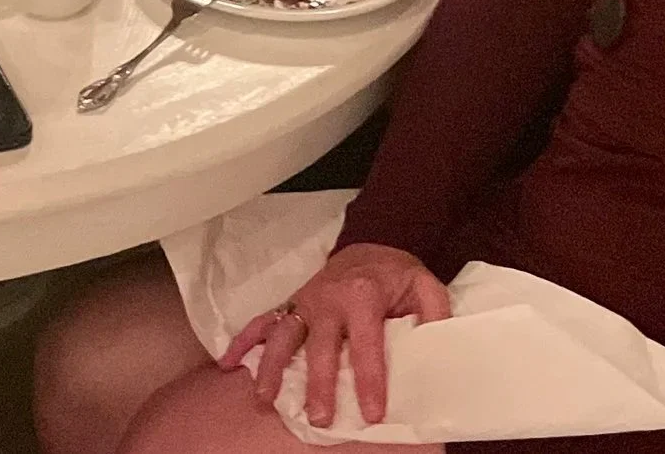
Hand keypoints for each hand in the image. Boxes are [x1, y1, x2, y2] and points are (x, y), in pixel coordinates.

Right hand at [219, 241, 449, 429]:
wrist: (368, 247)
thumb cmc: (396, 275)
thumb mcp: (425, 287)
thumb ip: (434, 313)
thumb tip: (437, 346)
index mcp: (363, 296)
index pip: (366, 345)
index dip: (369, 380)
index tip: (371, 413)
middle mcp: (328, 298)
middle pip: (320, 348)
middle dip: (319, 384)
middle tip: (319, 417)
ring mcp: (305, 302)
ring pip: (284, 337)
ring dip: (271, 367)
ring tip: (263, 398)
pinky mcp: (292, 305)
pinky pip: (263, 321)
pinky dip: (243, 341)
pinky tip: (228, 362)